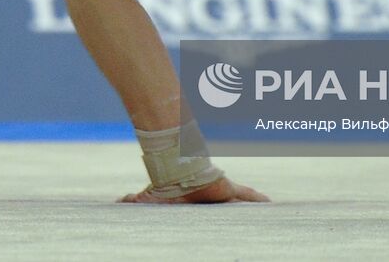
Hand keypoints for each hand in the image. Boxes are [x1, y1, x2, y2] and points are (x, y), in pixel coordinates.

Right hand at [118, 177, 269, 203]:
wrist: (174, 171)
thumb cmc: (162, 184)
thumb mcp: (150, 197)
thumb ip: (137, 199)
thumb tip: (117, 201)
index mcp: (197, 198)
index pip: (208, 203)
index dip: (214, 205)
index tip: (219, 211)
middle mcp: (210, 195)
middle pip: (228, 203)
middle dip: (239, 207)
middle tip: (251, 218)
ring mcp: (220, 190)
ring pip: (240, 199)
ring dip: (252, 204)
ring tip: (268, 209)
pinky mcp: (227, 187)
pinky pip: (246, 195)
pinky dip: (257, 199)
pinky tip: (270, 203)